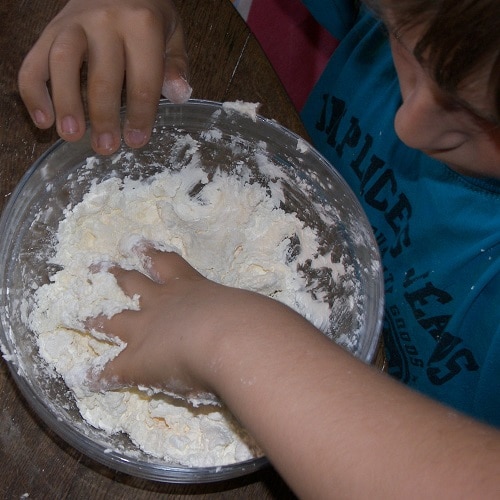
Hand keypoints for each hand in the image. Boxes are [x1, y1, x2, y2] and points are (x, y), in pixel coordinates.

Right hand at [18, 0, 190, 154]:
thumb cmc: (147, 14)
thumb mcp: (172, 34)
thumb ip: (175, 65)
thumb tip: (178, 95)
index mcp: (142, 25)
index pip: (143, 79)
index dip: (140, 115)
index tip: (136, 141)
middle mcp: (106, 21)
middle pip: (102, 76)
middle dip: (103, 117)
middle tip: (105, 148)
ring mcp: (73, 23)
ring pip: (63, 63)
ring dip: (66, 103)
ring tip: (71, 135)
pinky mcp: (50, 29)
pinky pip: (34, 59)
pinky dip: (34, 91)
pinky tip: (43, 120)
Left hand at [87, 245, 286, 396]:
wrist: (232, 338)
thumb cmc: (248, 321)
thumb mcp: (246, 309)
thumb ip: (245, 313)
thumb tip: (266, 322)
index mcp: (190, 288)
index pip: (167, 265)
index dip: (151, 255)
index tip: (138, 246)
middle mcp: (162, 305)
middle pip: (131, 284)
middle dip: (115, 275)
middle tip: (98, 264)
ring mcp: (145, 331)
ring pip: (112, 320)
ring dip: (94, 317)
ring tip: (79, 314)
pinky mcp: (136, 362)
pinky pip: (110, 370)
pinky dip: (97, 375)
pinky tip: (85, 378)